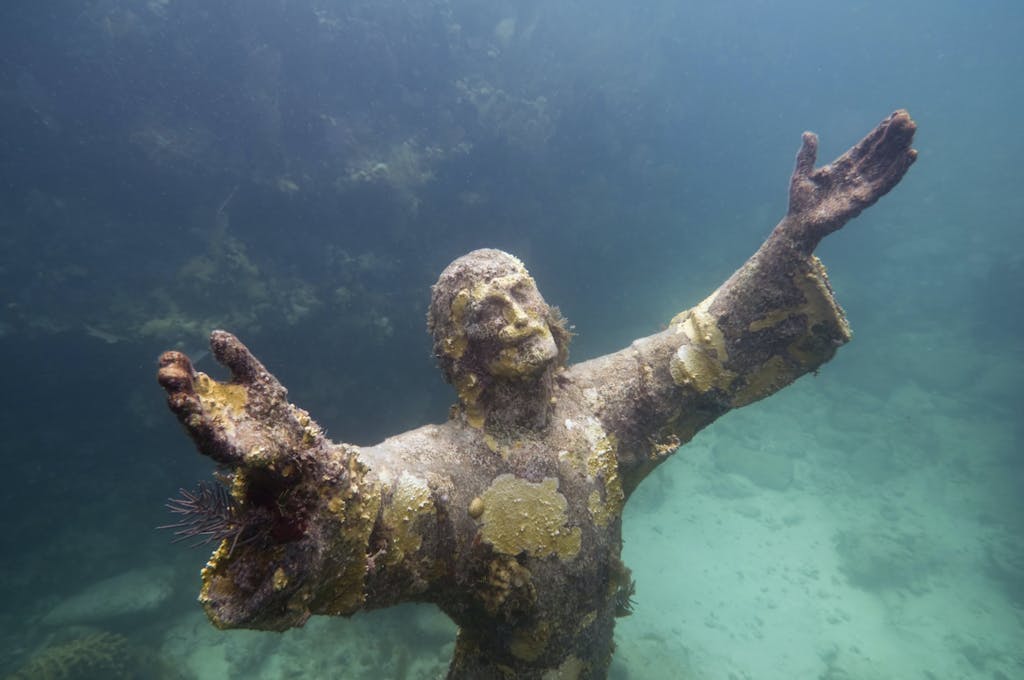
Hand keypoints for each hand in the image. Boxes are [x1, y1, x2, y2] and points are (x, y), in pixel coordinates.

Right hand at [157, 330, 318, 466]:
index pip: (184, 377)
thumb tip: (214, 334)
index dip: (175, 366)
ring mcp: (215, 432)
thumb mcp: (254, 375)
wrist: (291, 438)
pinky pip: (213, 442)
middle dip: (174, 386)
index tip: (173, 356)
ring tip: (179, 397)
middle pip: (182, 398)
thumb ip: (236, 357)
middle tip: (168, 373)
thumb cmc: (267, 406)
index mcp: (207, 391)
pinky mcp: (229, 451)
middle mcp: (205, 412)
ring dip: (185, 410)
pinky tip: (199, 420)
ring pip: (193, 422)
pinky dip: (204, 432)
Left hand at [786, 109, 916, 249]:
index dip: (879, 133)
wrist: (799, 224)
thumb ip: (807, 155)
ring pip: (886, 165)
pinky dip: (898, 169)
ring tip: (911, 133)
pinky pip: (886, 183)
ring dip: (899, 149)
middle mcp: (856, 175)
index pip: (866, 146)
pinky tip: (909, 156)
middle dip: (893, 137)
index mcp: (843, 167)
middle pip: (879, 153)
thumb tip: (808, 133)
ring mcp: (862, 187)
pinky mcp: (865, 199)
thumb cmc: (801, 202)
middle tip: (908, 119)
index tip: (894, 117)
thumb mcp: (802, 173)